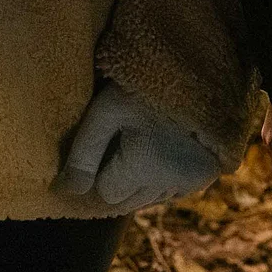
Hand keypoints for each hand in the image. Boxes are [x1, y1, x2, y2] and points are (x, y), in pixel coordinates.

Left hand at [54, 80, 221, 211]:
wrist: (192, 69)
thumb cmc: (142, 86)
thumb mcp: (105, 110)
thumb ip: (84, 152)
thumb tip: (67, 191)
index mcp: (143, 166)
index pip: (108, 194)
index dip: (99, 173)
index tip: (103, 146)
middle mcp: (169, 181)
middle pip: (128, 202)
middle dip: (117, 181)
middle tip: (119, 144)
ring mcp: (191, 181)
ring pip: (149, 199)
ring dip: (138, 183)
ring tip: (139, 145)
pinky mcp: (204, 176)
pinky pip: (171, 193)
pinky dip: (160, 181)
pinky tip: (157, 152)